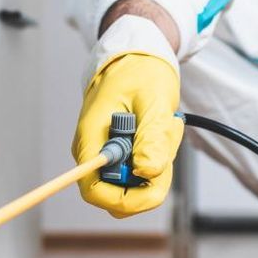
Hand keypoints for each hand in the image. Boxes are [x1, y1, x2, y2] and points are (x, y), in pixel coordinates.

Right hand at [72, 50, 182, 218]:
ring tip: (166, 125)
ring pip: (136, 184)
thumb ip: (151, 137)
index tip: (155, 182)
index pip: (95, 191)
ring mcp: (107, 155)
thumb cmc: (140, 73)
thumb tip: (148, 172)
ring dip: (159, 162)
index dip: (125, 199)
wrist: (137, 57)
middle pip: (120, 194)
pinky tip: (163, 127)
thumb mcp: (153, 101)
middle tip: (167, 140)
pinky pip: (143, 170)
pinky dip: (159, 155)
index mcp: (90, 140)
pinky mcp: (122, 154)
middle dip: (151, 178)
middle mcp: (94, 154)